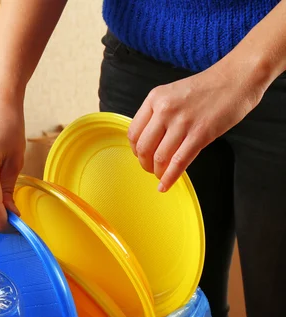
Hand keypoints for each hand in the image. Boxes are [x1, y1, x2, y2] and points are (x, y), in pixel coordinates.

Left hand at [128, 63, 264, 191]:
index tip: (140, 156)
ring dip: (157, 172)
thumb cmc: (207, 88)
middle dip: (144, 164)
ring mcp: (182, 122)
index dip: (135, 150)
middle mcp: (164, 109)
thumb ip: (158, 114)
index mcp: (154, 98)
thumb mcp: (172, 94)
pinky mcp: (200, 134)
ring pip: (159, 157)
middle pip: (143, 147)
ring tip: (160, 175)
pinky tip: (165, 185)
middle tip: (150, 169)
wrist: (237, 78)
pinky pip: (179, 162)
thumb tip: (149, 142)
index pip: (133, 132)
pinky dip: (170, 177)